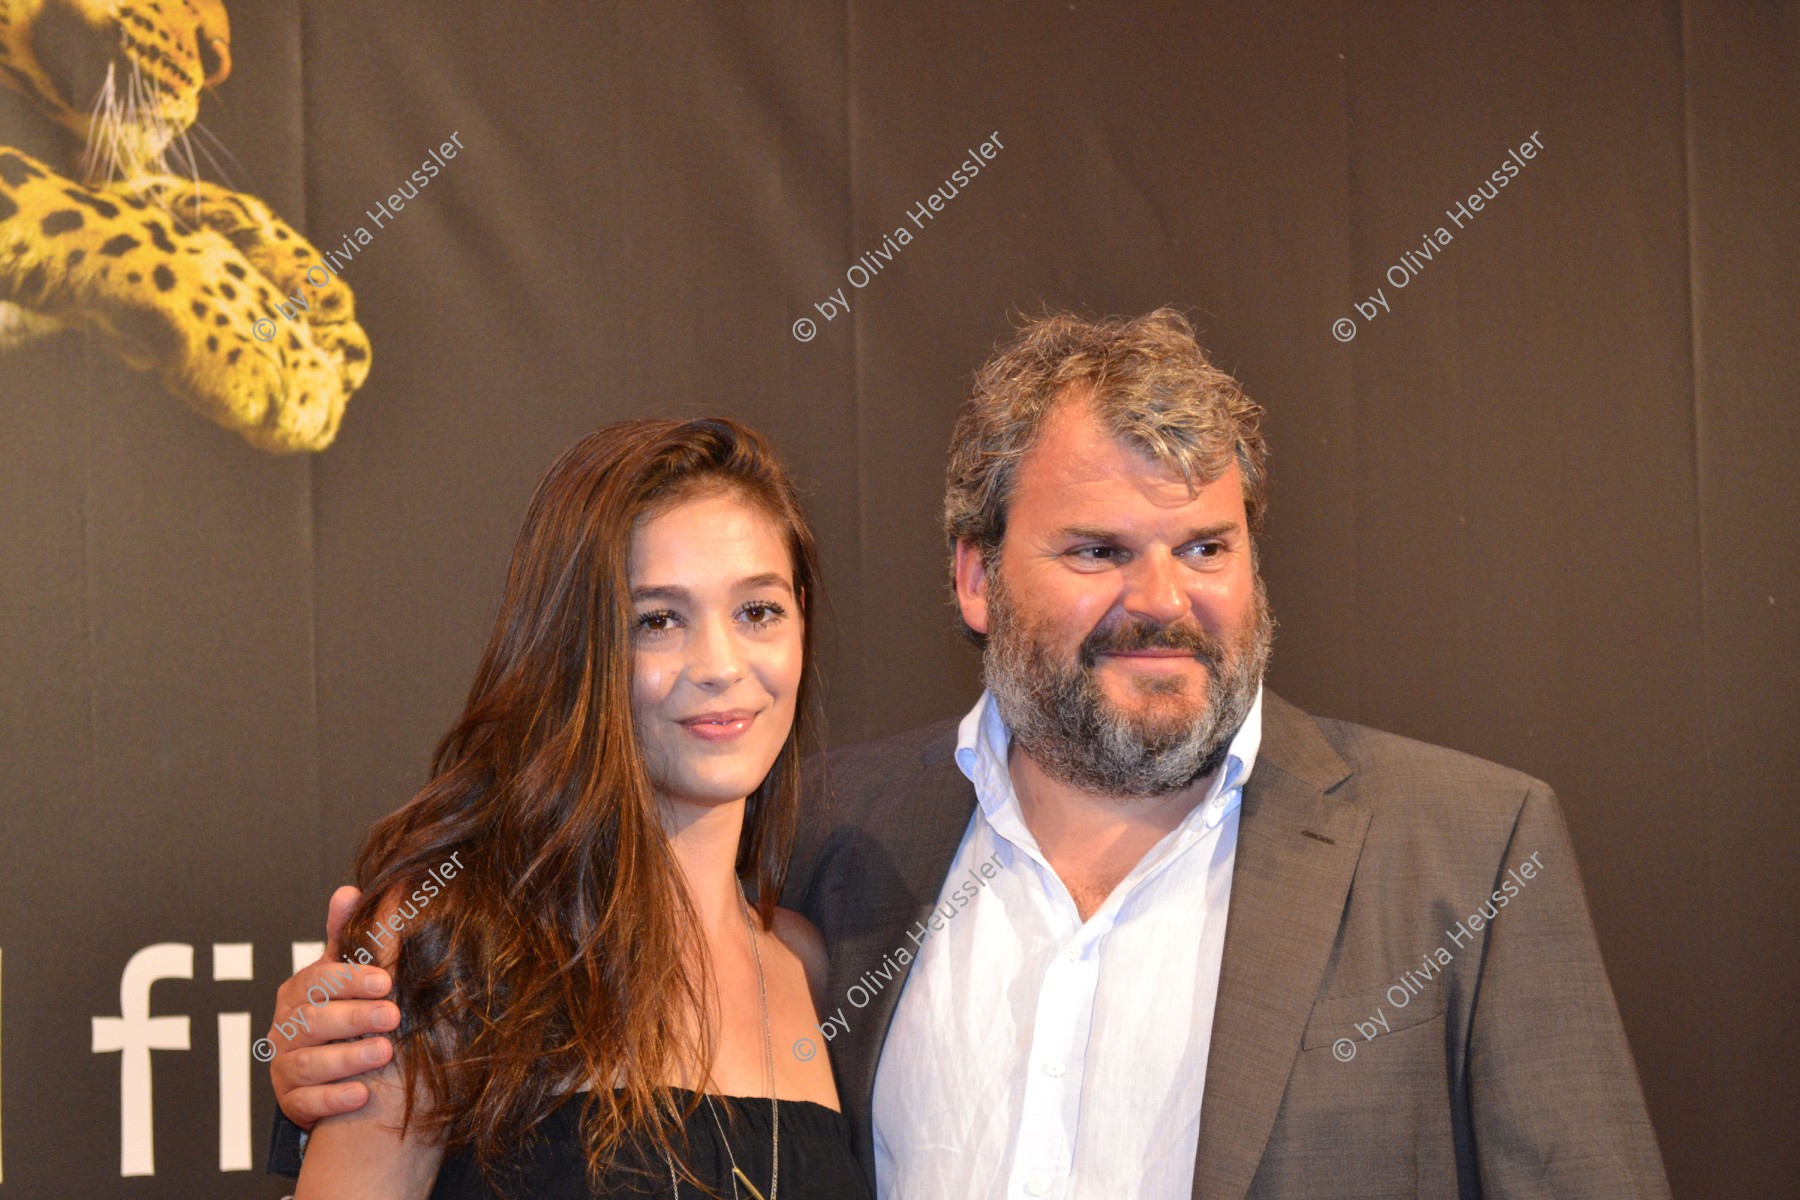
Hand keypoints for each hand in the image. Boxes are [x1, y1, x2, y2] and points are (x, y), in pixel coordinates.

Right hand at [267, 886, 399, 1130]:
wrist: (323, 1071)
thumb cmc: (339, 1011)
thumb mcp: (343, 974)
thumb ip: (347, 937)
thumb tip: (348, 890)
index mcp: (299, 992)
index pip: (319, 981)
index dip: (351, 980)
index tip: (387, 982)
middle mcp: (286, 1028)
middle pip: (313, 1021)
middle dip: (354, 1018)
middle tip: (393, 1017)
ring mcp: (284, 1067)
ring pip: (308, 1063)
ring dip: (348, 1058)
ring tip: (384, 1053)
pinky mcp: (291, 1102)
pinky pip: (307, 1103)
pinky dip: (334, 1098)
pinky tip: (361, 1095)